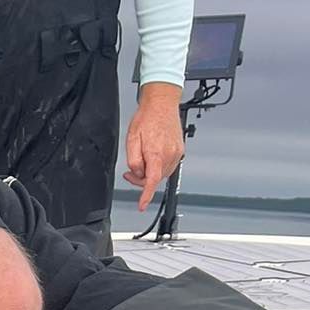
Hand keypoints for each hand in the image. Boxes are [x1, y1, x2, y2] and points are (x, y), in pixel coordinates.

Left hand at [124, 84, 184, 210]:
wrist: (162, 103)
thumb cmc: (147, 118)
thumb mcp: (132, 140)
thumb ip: (134, 161)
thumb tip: (138, 174)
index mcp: (157, 153)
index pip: (151, 182)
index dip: (146, 196)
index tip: (142, 205)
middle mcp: (170, 155)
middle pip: (154, 179)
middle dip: (141, 179)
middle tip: (130, 171)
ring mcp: (177, 153)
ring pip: (161, 174)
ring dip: (150, 172)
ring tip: (142, 158)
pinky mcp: (180, 150)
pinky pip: (167, 166)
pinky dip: (158, 166)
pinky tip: (152, 155)